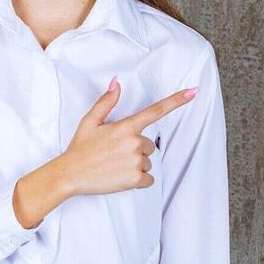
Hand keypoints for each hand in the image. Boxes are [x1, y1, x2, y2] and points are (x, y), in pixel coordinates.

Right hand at [52, 76, 198, 197]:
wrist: (70, 174)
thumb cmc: (80, 148)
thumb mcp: (90, 121)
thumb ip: (106, 102)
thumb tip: (117, 83)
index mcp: (126, 126)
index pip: (156, 110)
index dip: (177, 100)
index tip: (193, 91)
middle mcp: (134, 142)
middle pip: (149, 144)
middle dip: (136, 149)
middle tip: (115, 154)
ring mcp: (136, 161)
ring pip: (148, 162)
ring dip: (136, 165)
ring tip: (114, 166)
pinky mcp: (135, 179)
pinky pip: (148, 179)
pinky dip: (138, 180)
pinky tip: (120, 177)